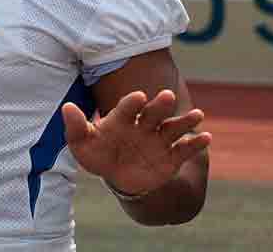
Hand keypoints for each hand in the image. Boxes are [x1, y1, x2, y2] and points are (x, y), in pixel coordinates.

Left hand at [62, 89, 210, 196]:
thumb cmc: (100, 155)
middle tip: (167, 95)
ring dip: (185, 121)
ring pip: (173, 128)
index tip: (139, 98)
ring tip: (198, 115)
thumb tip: (66, 107)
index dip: (132, 102)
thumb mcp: (83, 145)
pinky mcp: (171, 156)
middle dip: (160, 105)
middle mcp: (144, 125)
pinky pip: (184, 149)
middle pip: (154, 112)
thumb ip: (76, 127)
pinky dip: (195, 144)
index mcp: (123, 118)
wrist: (120, 177)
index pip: (128, 107)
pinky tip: (207, 138)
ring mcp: (159, 140)